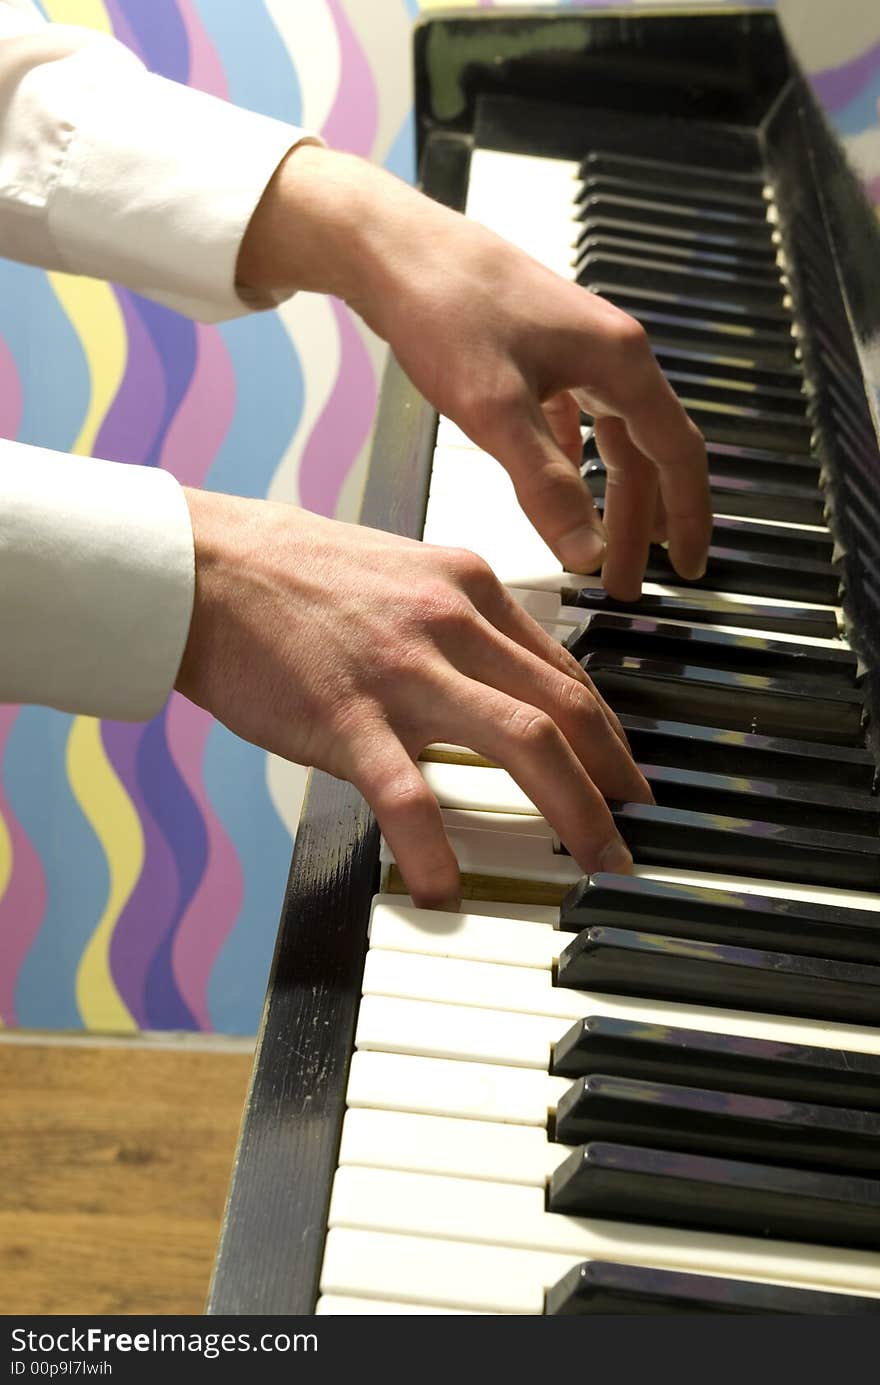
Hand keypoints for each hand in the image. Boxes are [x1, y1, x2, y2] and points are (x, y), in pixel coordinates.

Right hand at [175, 491, 649, 906]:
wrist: (203, 562)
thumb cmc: (292, 573)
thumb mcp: (401, 573)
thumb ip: (457, 622)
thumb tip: (501, 676)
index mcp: (467, 586)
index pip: (563, 668)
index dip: (607, 732)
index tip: (624, 775)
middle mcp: (451, 621)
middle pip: (565, 708)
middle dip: (615, 779)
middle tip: (634, 832)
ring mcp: (402, 668)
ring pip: (520, 739)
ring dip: (574, 810)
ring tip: (594, 865)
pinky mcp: (345, 714)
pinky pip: (407, 792)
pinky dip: (435, 847)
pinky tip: (446, 891)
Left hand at [238, 145, 711, 601]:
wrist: (392, 246)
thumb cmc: (444, 310)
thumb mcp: (495, 411)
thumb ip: (545, 485)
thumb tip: (586, 553)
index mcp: (618, 363)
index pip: (677, 454)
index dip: (688, 517)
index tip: (689, 570)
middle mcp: (609, 353)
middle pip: (643, 454)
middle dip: (637, 525)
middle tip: (623, 585)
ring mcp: (574, 350)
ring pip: (608, 438)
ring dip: (606, 497)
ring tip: (594, 550)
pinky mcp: (539, 349)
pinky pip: (574, 417)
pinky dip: (574, 459)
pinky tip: (558, 484)